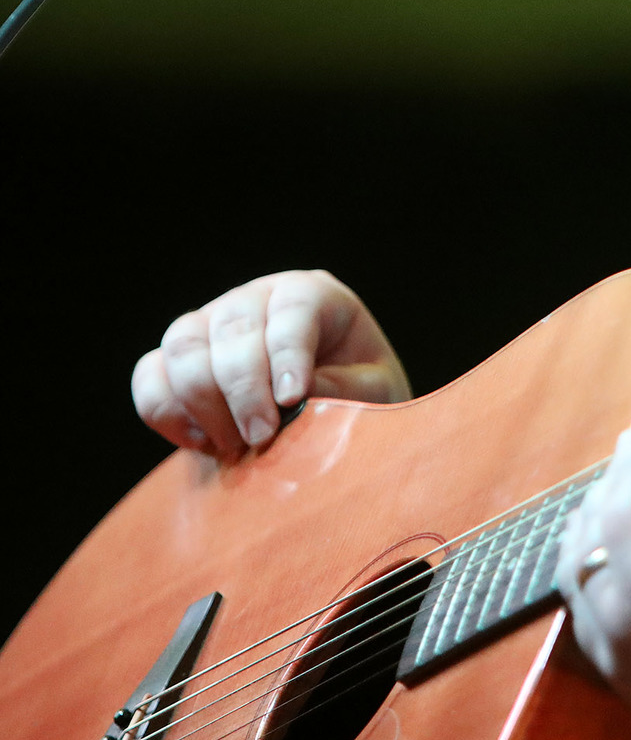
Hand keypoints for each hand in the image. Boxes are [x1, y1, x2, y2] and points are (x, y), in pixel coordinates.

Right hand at [131, 270, 410, 457]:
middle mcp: (257, 298)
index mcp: (312, 294)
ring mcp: (210, 323)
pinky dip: (166, 411)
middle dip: (244, 388)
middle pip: (232, 327)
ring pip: (183, 345)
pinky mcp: (176, 359)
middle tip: (261, 437)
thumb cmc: (360, 396)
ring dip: (203, 402)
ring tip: (236, 445)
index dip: (288, 353)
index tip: (291, 398)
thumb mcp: (373, 393)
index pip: (292, 309)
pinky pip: (149, 374)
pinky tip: (204, 441)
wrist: (327, 420)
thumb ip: (343, 389)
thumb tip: (290, 397)